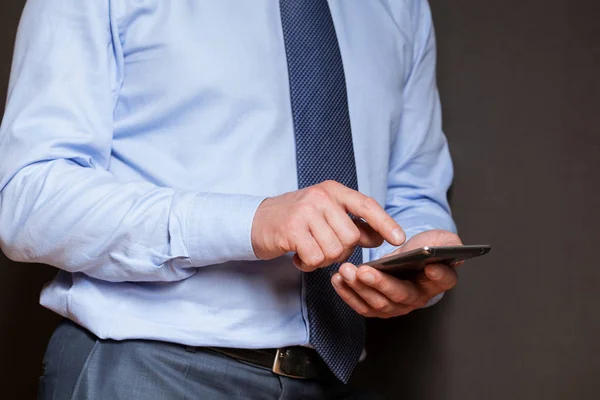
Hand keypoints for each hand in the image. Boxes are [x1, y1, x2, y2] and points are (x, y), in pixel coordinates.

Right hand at [251, 180, 405, 270]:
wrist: (256, 221)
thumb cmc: (295, 219)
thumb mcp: (326, 214)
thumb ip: (353, 224)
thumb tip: (381, 236)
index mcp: (333, 190)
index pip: (366, 205)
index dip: (385, 223)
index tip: (399, 239)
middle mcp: (320, 196)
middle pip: (350, 237)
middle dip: (341, 251)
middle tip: (323, 248)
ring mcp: (305, 211)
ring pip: (333, 250)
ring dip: (322, 259)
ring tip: (308, 250)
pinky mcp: (291, 229)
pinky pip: (314, 258)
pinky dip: (308, 264)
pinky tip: (298, 256)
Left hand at [331, 229, 461, 317]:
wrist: (404, 256)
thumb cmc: (423, 247)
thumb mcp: (441, 240)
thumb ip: (450, 244)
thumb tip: (451, 251)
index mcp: (437, 280)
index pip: (444, 281)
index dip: (439, 275)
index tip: (430, 266)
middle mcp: (418, 298)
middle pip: (400, 295)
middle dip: (380, 283)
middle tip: (363, 270)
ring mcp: (396, 306)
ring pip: (377, 303)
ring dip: (359, 288)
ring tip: (346, 271)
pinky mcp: (377, 307)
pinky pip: (361, 305)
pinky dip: (348, 293)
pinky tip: (338, 279)